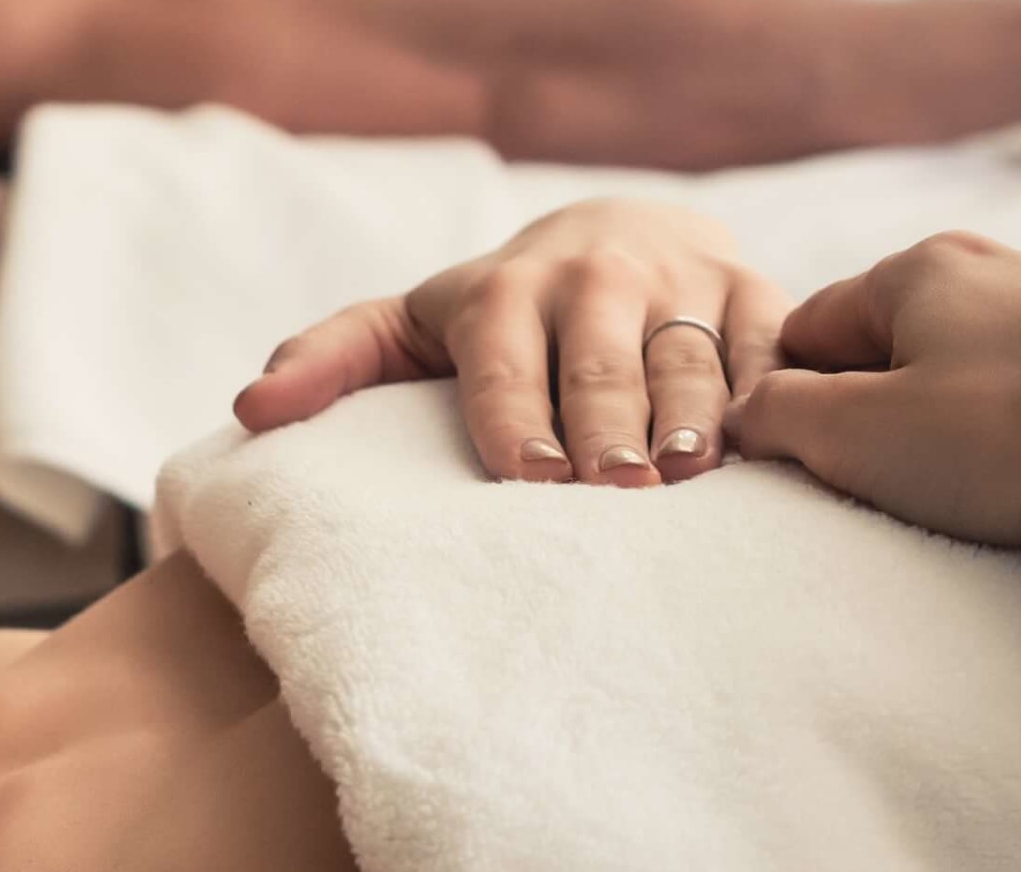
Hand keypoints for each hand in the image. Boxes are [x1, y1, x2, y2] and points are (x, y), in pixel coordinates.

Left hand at [233, 197, 786, 486]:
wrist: (620, 234)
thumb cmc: (496, 316)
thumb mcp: (408, 327)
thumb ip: (329, 362)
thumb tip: (250, 412)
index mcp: (503, 293)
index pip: (503, 360)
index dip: (515, 416)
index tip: (528, 476)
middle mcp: (595, 279)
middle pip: (600, 362)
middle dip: (605, 422)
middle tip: (611, 488)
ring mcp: (682, 282)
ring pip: (688, 356)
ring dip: (689, 416)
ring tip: (686, 475)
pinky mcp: (756, 293)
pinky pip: (770, 346)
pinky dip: (770, 391)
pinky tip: (765, 445)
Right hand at [724, 231, 1020, 545]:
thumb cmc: (1019, 435)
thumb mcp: (860, 437)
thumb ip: (780, 418)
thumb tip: (748, 411)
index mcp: (919, 270)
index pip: (811, 328)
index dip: (790, 399)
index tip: (801, 462)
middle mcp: (1004, 265)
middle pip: (903, 343)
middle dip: (884, 411)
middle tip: (893, 486)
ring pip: (988, 363)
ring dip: (969, 421)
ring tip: (987, 491)